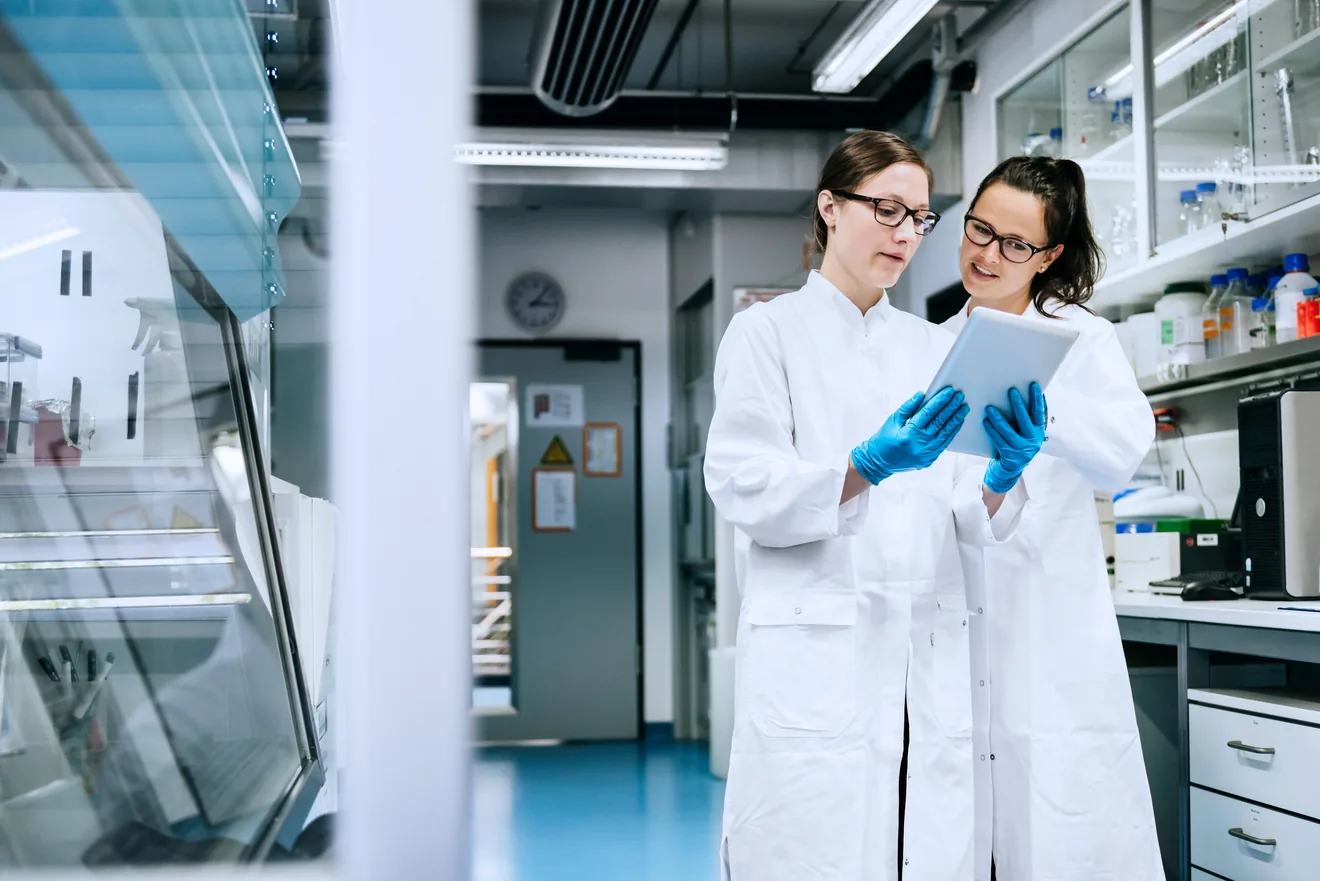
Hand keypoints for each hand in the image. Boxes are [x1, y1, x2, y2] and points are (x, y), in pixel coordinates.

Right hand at [852, 387, 968, 484]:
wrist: (878, 463)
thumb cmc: (883, 440)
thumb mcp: (893, 420)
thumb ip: (908, 407)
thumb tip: (922, 395)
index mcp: (909, 433)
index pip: (929, 413)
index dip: (940, 401)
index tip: (949, 391)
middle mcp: (920, 445)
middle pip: (940, 422)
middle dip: (952, 408)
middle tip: (960, 397)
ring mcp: (926, 454)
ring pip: (946, 434)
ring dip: (956, 420)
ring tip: (963, 409)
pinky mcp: (929, 460)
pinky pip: (944, 444)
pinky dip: (951, 433)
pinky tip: (957, 423)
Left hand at [983, 382, 1046, 493]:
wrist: (1010, 470)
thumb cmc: (1018, 445)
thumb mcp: (1028, 433)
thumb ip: (1030, 419)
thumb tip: (1030, 396)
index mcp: (1039, 432)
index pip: (1039, 412)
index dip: (1037, 399)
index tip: (1033, 385)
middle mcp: (1033, 440)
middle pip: (1025, 420)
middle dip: (1018, 404)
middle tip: (1011, 391)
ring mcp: (1021, 449)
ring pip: (1009, 431)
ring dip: (999, 419)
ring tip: (990, 408)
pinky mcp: (1010, 456)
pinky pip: (999, 440)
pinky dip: (992, 430)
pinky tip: (986, 421)